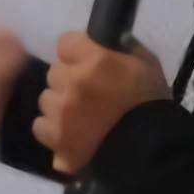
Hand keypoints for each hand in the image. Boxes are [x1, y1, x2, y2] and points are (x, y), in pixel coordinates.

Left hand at [36, 31, 167, 175]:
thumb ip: (121, 48)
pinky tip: (70, 133)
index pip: (65, 43)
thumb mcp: (146, 64)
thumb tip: (102, 43)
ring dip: (60, 104)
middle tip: (88, 93)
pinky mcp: (56, 137)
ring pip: (46, 98)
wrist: (152, 150)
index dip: (76, 53)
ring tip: (80, 116)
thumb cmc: (151, 103)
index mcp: (95, 60)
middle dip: (68, 79)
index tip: (86, 63)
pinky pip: (41, 126)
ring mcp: (61, 111)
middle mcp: (73, 81)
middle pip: (54, 72)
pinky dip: (53, 129)